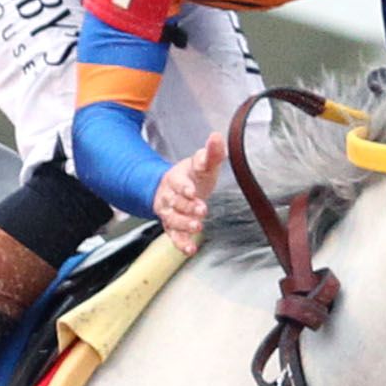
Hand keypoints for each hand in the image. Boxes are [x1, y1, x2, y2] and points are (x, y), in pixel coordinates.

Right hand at [154, 133, 228, 250]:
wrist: (176, 189)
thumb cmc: (192, 176)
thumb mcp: (202, 164)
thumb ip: (211, 153)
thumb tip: (217, 136)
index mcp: (176, 178)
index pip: (177, 182)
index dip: (184, 187)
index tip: (192, 191)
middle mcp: (169, 196)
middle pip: (175, 202)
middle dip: (187, 207)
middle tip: (201, 210)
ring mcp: (169, 213)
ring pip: (172, 219)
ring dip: (183, 224)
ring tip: (197, 227)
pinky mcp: (172, 227)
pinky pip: (173, 236)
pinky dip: (181, 243)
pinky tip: (190, 250)